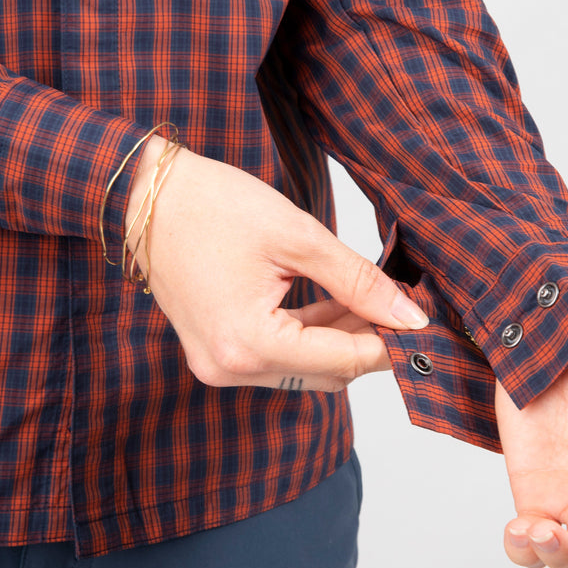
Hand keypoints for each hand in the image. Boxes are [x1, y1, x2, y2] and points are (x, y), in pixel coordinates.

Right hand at [125, 136, 427, 390]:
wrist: (145, 196)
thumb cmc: (212, 205)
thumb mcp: (298, 236)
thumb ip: (358, 281)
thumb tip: (407, 314)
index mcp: (247, 342)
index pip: (343, 360)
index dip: (390, 343)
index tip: (422, 324)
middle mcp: (230, 367)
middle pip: (326, 372)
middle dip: (369, 342)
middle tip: (401, 306)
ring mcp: (219, 364)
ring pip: (305, 367)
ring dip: (341, 339)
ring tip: (371, 299)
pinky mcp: (216, 351)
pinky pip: (280, 356)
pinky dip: (311, 335)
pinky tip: (336, 305)